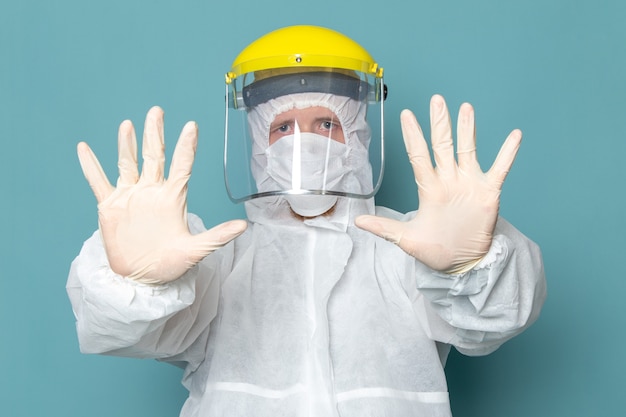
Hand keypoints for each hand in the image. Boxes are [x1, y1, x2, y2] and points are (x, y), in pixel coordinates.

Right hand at [77, 106, 246, 283]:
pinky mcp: (110, 206)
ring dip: (126, 145)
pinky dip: (91, 166)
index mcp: (173, 197)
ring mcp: (130, 195)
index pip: (181, 165)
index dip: (186, 146)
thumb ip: (217, 236)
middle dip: (154, 134)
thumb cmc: (171, 263)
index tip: (191, 126)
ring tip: (127, 125)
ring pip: (127, 163)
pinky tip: (84, 148)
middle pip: (153, 156)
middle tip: (156, 112)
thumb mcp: (195, 251)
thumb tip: (243, 226)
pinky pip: (98, 182)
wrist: (142, 278)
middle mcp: (152, 190)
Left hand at [355, 94, 520, 273]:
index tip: (406, 114)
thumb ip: (384, 228)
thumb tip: (357, 222)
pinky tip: (515, 136)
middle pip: (443, 146)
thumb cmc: (434, 249)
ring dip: (468, 130)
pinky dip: (507, 153)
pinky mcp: (488, 192)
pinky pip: (500, 169)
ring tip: (466, 108)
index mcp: (428, 188)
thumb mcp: (406, 240)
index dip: (413, 136)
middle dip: (440, 123)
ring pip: (468, 150)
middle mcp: (448, 180)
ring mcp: (469, 183)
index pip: (419, 156)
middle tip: (436, 100)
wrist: (460, 263)